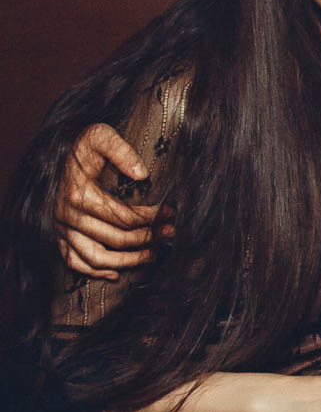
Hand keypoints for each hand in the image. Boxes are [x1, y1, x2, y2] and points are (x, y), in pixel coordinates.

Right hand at [57, 123, 164, 279]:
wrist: (65, 153)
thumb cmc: (87, 146)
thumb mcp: (101, 136)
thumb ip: (121, 150)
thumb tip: (142, 174)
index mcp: (79, 194)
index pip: (122, 216)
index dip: (150, 218)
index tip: (170, 213)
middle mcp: (67, 215)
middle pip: (115, 238)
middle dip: (147, 239)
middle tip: (170, 234)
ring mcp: (62, 228)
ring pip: (96, 257)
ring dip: (127, 261)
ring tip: (153, 256)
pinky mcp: (59, 236)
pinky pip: (73, 262)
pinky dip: (93, 272)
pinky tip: (116, 275)